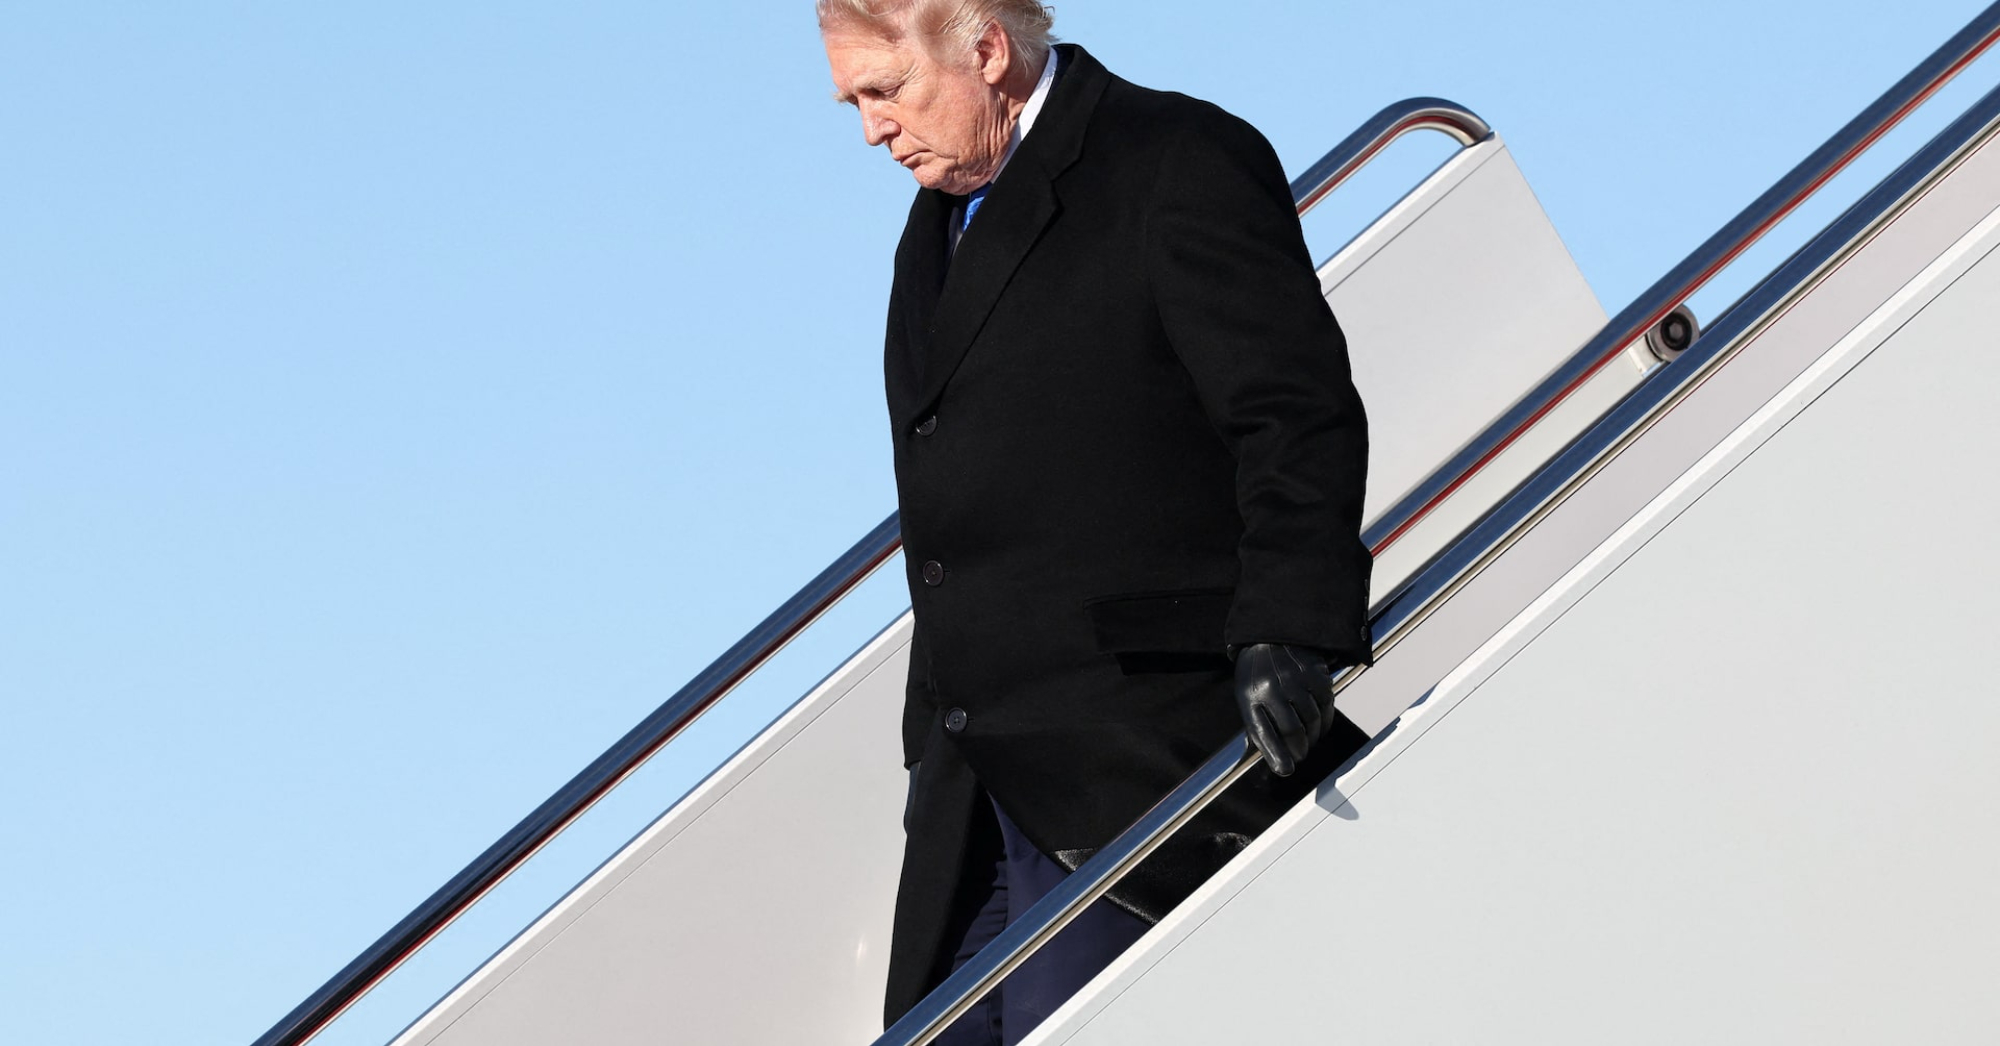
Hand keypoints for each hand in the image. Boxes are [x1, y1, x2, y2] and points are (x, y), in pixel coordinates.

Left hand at [1233, 643, 1335, 776]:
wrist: (1269, 636)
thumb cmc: (1256, 675)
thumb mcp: (1247, 698)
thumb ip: (1259, 727)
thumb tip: (1278, 761)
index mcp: (1251, 695)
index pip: (1263, 731)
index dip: (1276, 754)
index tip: (1286, 770)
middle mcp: (1273, 686)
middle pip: (1293, 730)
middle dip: (1300, 749)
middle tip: (1300, 755)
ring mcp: (1295, 678)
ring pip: (1313, 720)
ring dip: (1314, 736)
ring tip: (1309, 740)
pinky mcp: (1315, 672)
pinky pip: (1326, 704)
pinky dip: (1326, 719)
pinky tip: (1320, 723)